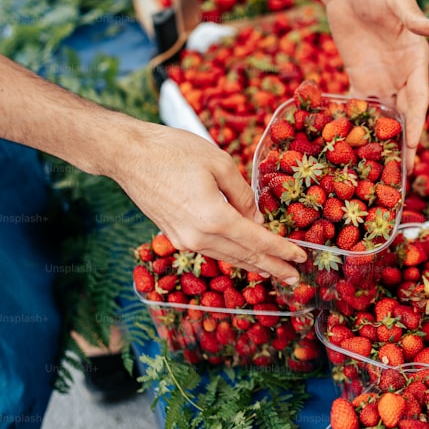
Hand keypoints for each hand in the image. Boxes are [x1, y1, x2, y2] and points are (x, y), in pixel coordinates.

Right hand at [113, 125, 307, 282]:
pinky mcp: (174, 236)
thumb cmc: (173, 151)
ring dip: (253, 265)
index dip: (281, 250)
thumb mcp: (219, 163)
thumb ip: (242, 195)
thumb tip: (256, 219)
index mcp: (214, 218)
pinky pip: (211, 250)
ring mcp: (184, 240)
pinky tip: (243, 257)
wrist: (127, 155)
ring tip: (274, 272)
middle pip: (244, 257)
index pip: (257, 241)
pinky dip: (231, 255)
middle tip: (294, 277)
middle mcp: (199, 236)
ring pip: (227, 257)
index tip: (301, 258)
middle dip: (272, 267)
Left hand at [324, 0, 428, 166]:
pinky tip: (350, 147)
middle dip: (405, 143)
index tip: (415, 143)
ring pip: (385, 117)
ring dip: (384, 141)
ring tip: (381, 170)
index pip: (419, 97)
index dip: (418, 121)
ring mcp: (382, 81)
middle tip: (403, 172)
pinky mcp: (360, 81)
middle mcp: (402, 76)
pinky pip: (359, 107)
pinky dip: (356, 126)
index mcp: (417, 61)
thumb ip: (413, 17)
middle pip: (406, 115)